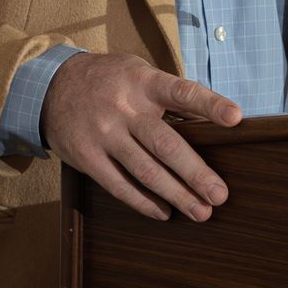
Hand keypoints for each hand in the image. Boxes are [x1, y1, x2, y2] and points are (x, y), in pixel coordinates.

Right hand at [41, 53, 240, 222]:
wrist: (50, 87)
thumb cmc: (109, 81)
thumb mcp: (138, 74)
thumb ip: (169, 97)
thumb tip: (209, 125)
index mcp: (143, 82)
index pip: (182, 91)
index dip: (209, 105)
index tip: (236, 118)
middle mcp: (124, 108)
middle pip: (165, 144)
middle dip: (196, 172)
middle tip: (220, 195)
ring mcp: (104, 134)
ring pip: (145, 170)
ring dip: (176, 195)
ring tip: (201, 212)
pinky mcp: (87, 157)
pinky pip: (119, 185)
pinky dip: (143, 202)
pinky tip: (163, 213)